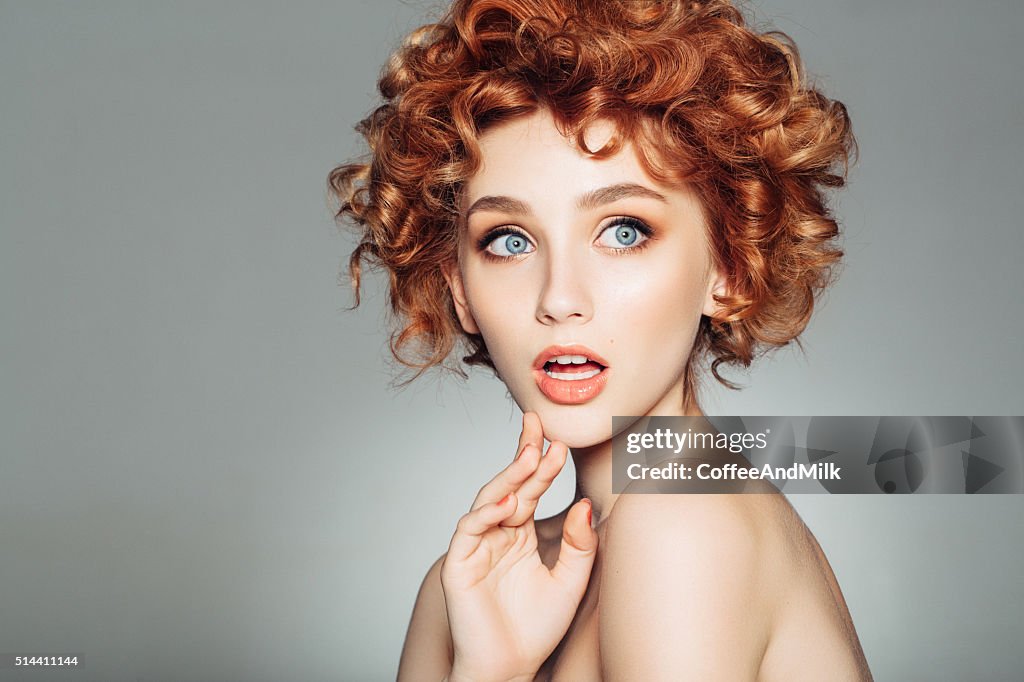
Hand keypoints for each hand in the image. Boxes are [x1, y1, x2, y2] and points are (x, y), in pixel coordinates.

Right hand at [440, 412, 597, 681]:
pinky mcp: (460, 563)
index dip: (543, 464)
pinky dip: (486, 513)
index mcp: (522, 534)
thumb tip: (585, 504)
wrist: (511, 667)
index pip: (531, 489)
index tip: (560, 441)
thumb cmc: (538, 628)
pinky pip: (470, 529)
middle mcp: (498, 534)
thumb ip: (580, 544)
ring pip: (489, 500)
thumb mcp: (571, 580)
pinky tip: (508, 503)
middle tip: (537, 425)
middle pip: (510, 485)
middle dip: (522, 454)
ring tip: (529, 457)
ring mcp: (477, 546)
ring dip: (508, 478)